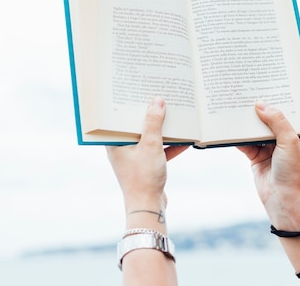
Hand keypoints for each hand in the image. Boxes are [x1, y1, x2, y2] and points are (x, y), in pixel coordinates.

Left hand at [106, 98, 187, 218]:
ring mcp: (134, 158)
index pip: (119, 119)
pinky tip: (184, 138)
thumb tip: (157, 101)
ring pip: (148, 138)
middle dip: (148, 115)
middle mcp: (122, 149)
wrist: (149, 208)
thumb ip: (154, 123)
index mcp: (114, 143)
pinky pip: (157, 151)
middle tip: (158, 98)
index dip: (128, 106)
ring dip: (161, 130)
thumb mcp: (151, 146)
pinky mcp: (146, 166)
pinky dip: (168, 146)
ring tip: (172, 115)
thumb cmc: (143, 178)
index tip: (137, 92)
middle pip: (136, 127)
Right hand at [238, 101, 299, 229]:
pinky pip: (243, 143)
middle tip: (245, 92)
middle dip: (258, 108)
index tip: (264, 84)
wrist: (284, 201)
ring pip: (254, 129)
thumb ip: (277, 121)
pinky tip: (227, 126)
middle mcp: (283, 139)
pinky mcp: (255, 156)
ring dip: (245, 122)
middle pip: (268, 119)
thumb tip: (260, 104)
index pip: (287, 112)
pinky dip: (236, 136)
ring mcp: (268, 147)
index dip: (277, 99)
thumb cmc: (294, 173)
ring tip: (234, 105)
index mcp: (298, 133)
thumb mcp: (290, 142)